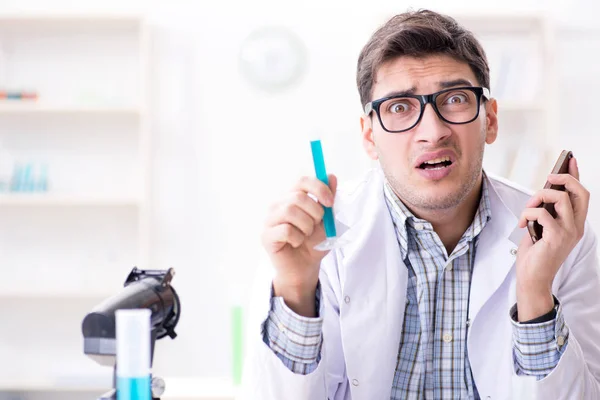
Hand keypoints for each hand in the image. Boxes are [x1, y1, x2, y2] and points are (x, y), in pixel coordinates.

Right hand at [261, 174, 336, 316]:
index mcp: (292, 197)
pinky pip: (286, 230)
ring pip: (290, 212)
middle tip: (316, 226)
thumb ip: (328, 199)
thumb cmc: (313, 243)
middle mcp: (277, 204)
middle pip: (298, 196)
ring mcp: (269, 219)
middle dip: (315, 212)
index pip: (301, 180)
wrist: (305, 268)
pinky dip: (297, 239)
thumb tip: (331, 176)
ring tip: (306, 236)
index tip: (330, 202)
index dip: (318, 187)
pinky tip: (296, 243)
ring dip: (306, 226)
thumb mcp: (327, 221)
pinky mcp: (266, 235)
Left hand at [515, 156, 589, 320]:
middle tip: (548, 179)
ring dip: (538, 198)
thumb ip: (547, 212)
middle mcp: (576, 226)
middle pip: (579, 191)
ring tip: (527, 209)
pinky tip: (522, 225)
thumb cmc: (535, 254)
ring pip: (559, 198)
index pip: (581, 194)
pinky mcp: (556, 237)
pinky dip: (528, 214)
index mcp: (575, 223)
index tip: (570, 160)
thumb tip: (542, 192)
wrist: (532, 278)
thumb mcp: (542, 228)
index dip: (576, 175)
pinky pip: (542, 213)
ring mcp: (568, 232)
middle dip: (563, 178)